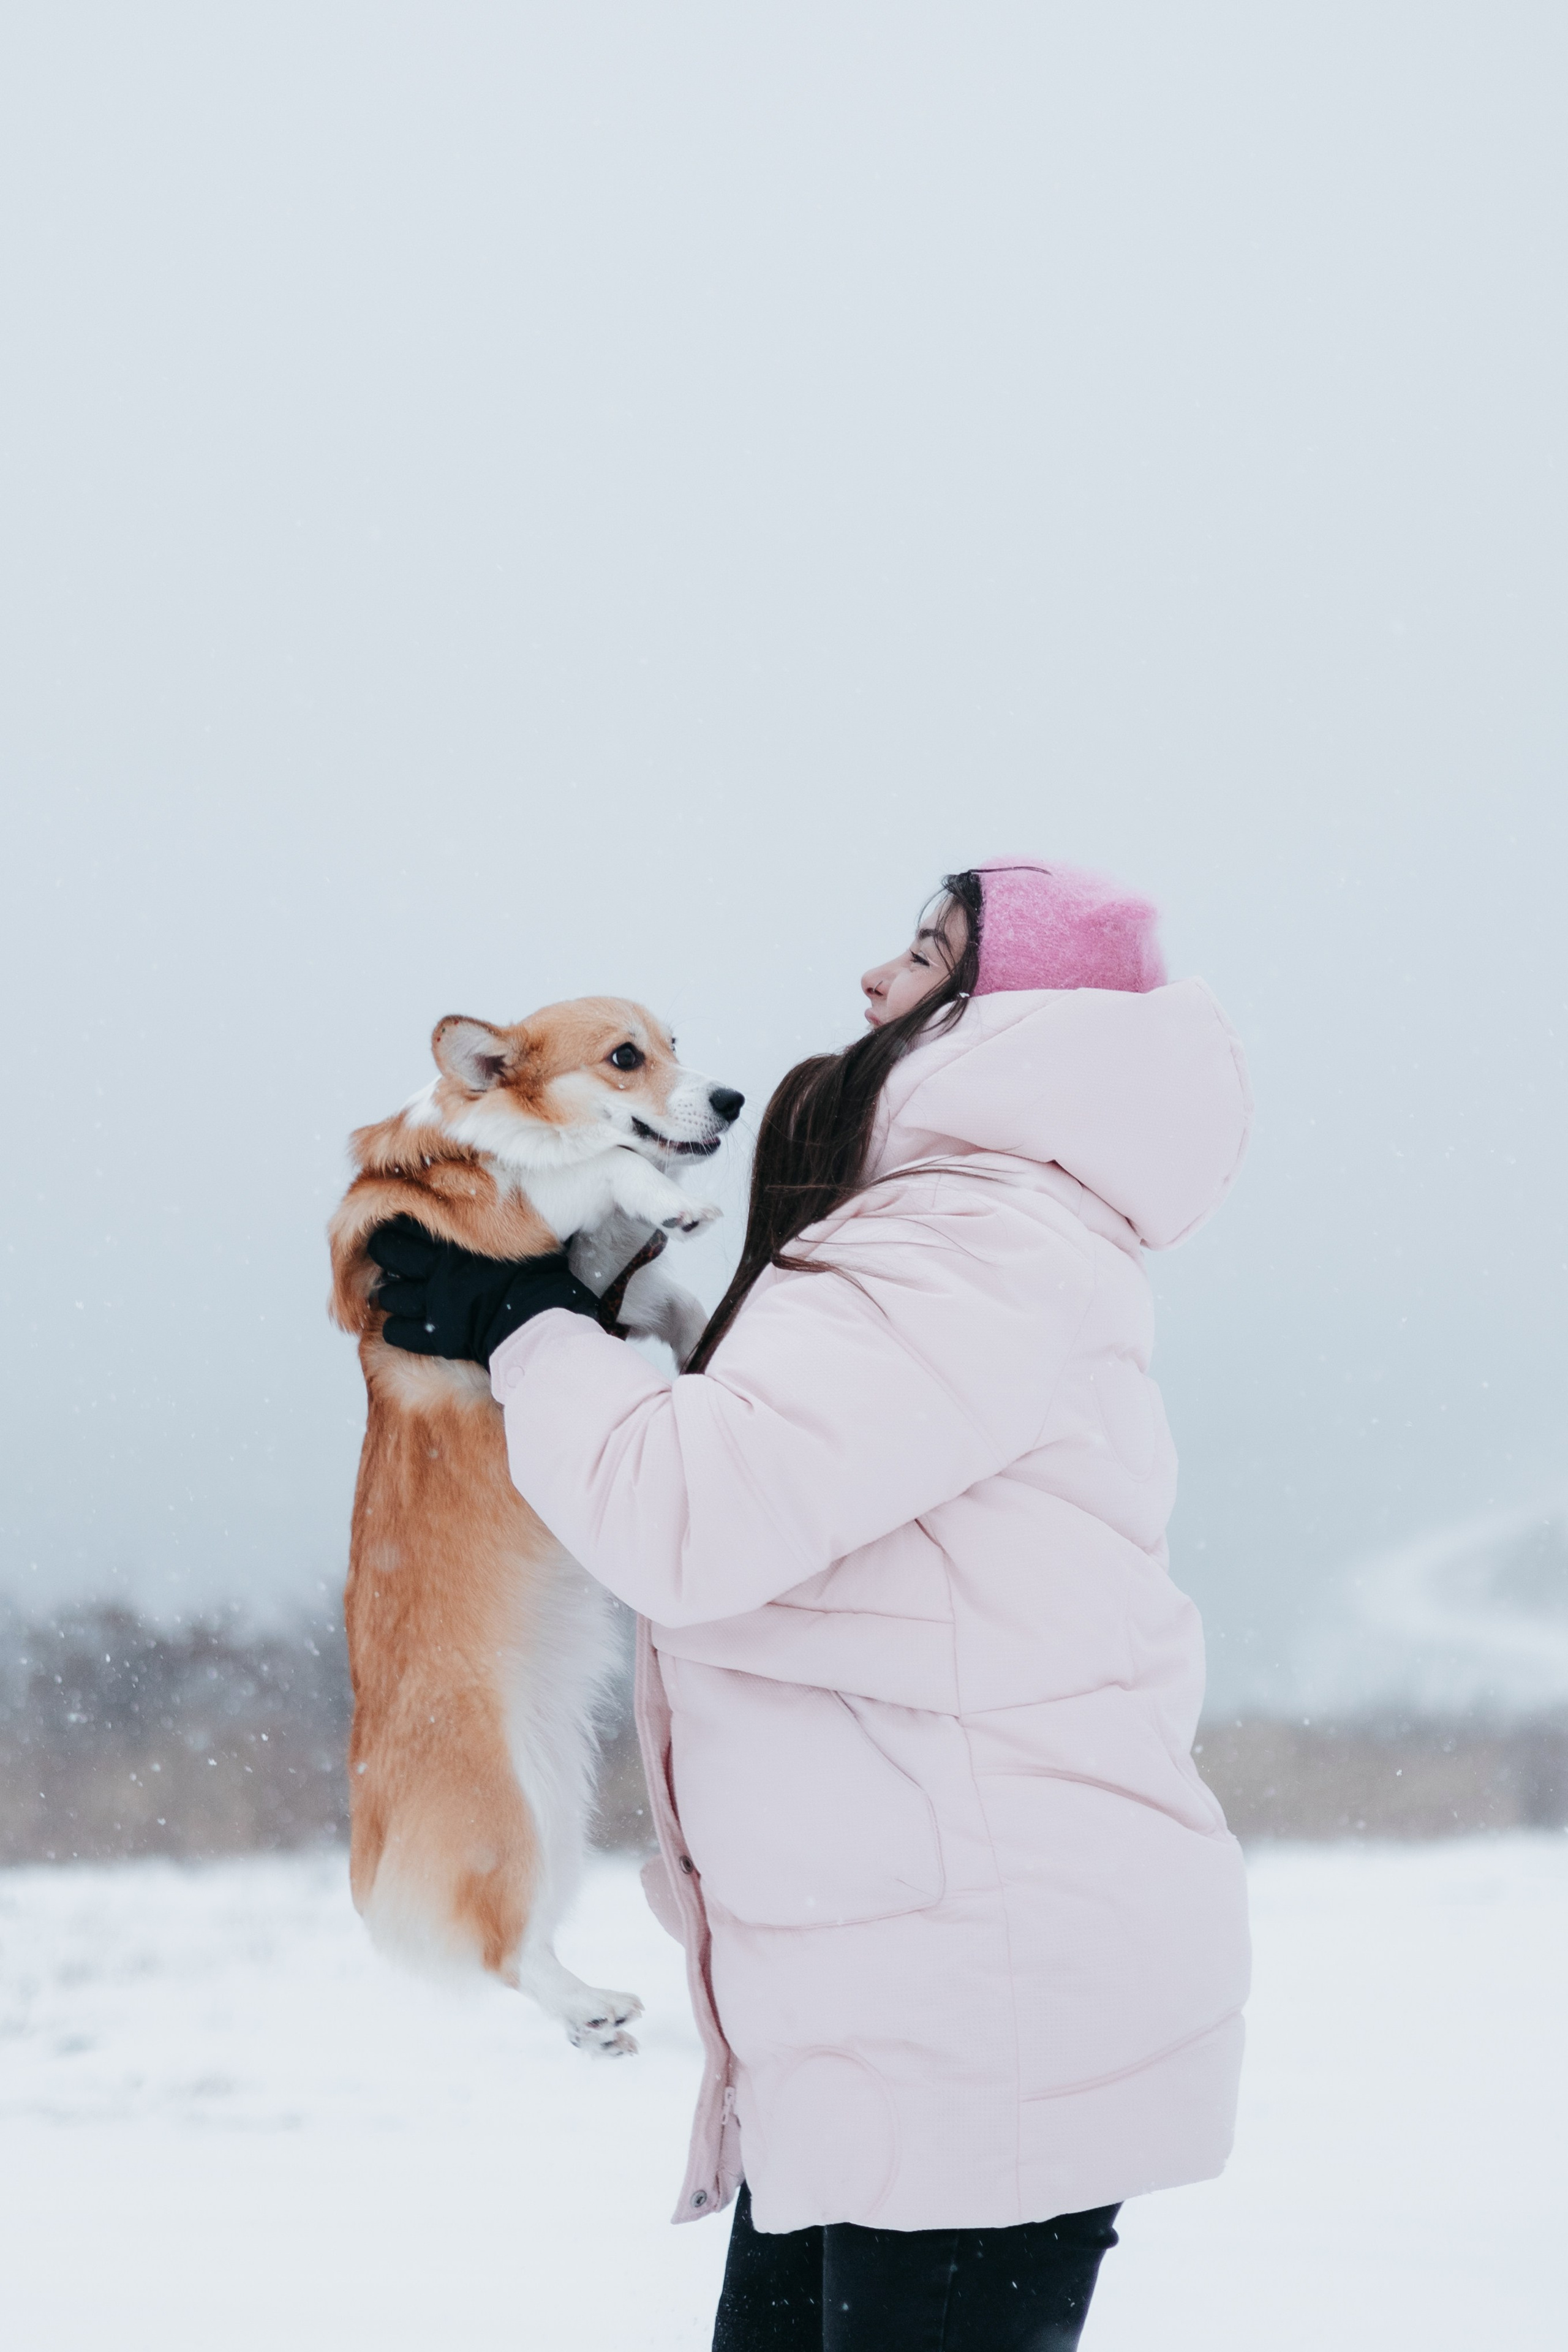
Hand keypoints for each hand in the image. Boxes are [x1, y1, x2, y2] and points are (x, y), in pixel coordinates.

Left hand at [366, 1216, 600, 1364]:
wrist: (539, 1322)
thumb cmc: (538, 1277)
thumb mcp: (522, 1236)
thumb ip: (498, 1221)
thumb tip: (501, 1194)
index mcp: (455, 1240)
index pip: (407, 1220)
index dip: (399, 1222)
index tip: (401, 1225)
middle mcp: (437, 1268)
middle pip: (387, 1251)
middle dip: (385, 1251)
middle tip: (391, 1256)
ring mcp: (433, 1302)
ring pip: (389, 1295)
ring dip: (392, 1294)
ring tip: (401, 1294)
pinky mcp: (435, 1335)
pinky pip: (397, 1332)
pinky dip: (397, 1329)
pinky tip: (406, 1326)